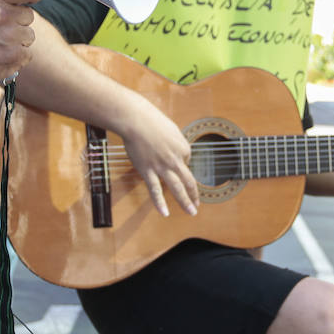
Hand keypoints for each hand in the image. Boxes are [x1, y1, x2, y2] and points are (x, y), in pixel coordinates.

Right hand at [0, 0, 42, 82]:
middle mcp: (2, 13)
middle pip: (28, 15)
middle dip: (18, 23)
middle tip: (1, 31)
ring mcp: (11, 34)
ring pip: (29, 35)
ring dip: (18, 41)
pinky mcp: (16, 54)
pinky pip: (27, 54)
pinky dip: (17, 58)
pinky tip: (1, 58)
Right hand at [118, 97, 198, 217]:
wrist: (135, 120)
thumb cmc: (152, 121)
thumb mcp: (172, 130)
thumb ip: (176, 143)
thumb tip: (177, 154)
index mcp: (184, 148)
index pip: (187, 163)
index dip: (181, 165)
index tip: (173, 164)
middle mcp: (176, 160)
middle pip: (189, 181)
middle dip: (194, 196)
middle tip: (197, 206)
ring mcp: (162, 167)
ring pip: (177, 188)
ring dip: (186, 202)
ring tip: (191, 213)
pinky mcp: (148, 171)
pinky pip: (155, 190)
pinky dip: (160, 203)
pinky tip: (165, 213)